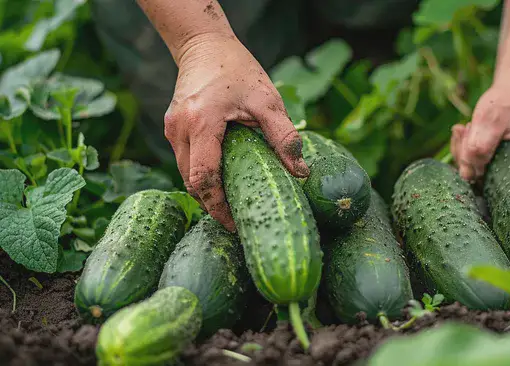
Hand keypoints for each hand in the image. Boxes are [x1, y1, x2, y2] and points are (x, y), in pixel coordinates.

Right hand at [164, 33, 308, 230]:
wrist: (206, 43)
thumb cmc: (238, 69)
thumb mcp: (267, 101)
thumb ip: (284, 137)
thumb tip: (301, 173)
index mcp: (200, 123)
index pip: (204, 178)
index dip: (218, 206)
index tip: (235, 224)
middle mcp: (178, 129)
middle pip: (191, 181)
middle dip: (212, 204)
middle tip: (237, 220)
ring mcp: (171, 128)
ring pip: (185, 173)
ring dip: (206, 190)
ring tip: (232, 204)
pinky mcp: (172, 127)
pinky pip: (185, 160)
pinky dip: (201, 174)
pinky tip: (222, 179)